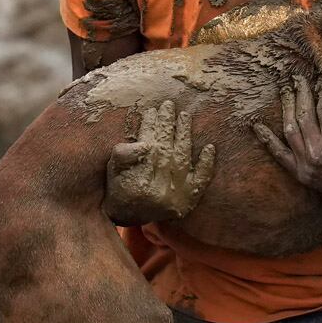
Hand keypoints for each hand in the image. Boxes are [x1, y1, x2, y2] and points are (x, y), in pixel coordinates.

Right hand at [103, 100, 215, 225]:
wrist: (129, 217)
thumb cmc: (118, 188)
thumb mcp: (112, 170)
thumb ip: (123, 155)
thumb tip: (144, 144)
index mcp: (139, 178)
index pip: (147, 144)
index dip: (150, 125)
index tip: (152, 110)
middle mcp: (160, 187)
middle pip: (166, 147)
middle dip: (167, 124)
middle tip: (168, 105)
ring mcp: (177, 193)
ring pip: (183, 156)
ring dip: (184, 134)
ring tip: (184, 115)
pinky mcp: (189, 199)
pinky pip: (201, 179)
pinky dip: (206, 163)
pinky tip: (209, 147)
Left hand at [254, 76, 321, 214]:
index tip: (321, 79)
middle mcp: (318, 153)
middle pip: (304, 114)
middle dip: (301, 93)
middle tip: (298, 77)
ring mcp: (306, 164)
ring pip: (290, 129)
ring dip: (286, 107)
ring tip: (285, 90)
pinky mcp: (300, 174)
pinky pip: (279, 155)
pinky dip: (267, 140)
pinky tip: (257, 126)